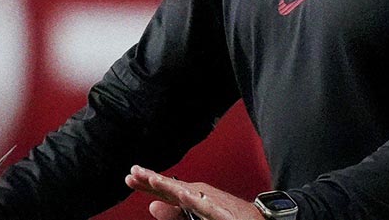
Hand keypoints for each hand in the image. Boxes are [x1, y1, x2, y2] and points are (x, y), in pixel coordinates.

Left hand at [125, 165, 262, 219]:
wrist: (260, 219)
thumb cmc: (226, 216)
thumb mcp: (194, 215)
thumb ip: (173, 213)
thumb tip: (151, 205)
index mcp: (190, 195)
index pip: (164, 187)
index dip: (146, 182)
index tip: (129, 177)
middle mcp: (199, 195)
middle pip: (171, 186)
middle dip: (152, 179)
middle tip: (133, 173)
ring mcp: (210, 203)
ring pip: (186, 193)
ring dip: (169, 186)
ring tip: (152, 180)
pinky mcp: (221, 214)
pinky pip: (206, 207)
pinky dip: (194, 200)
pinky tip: (183, 195)